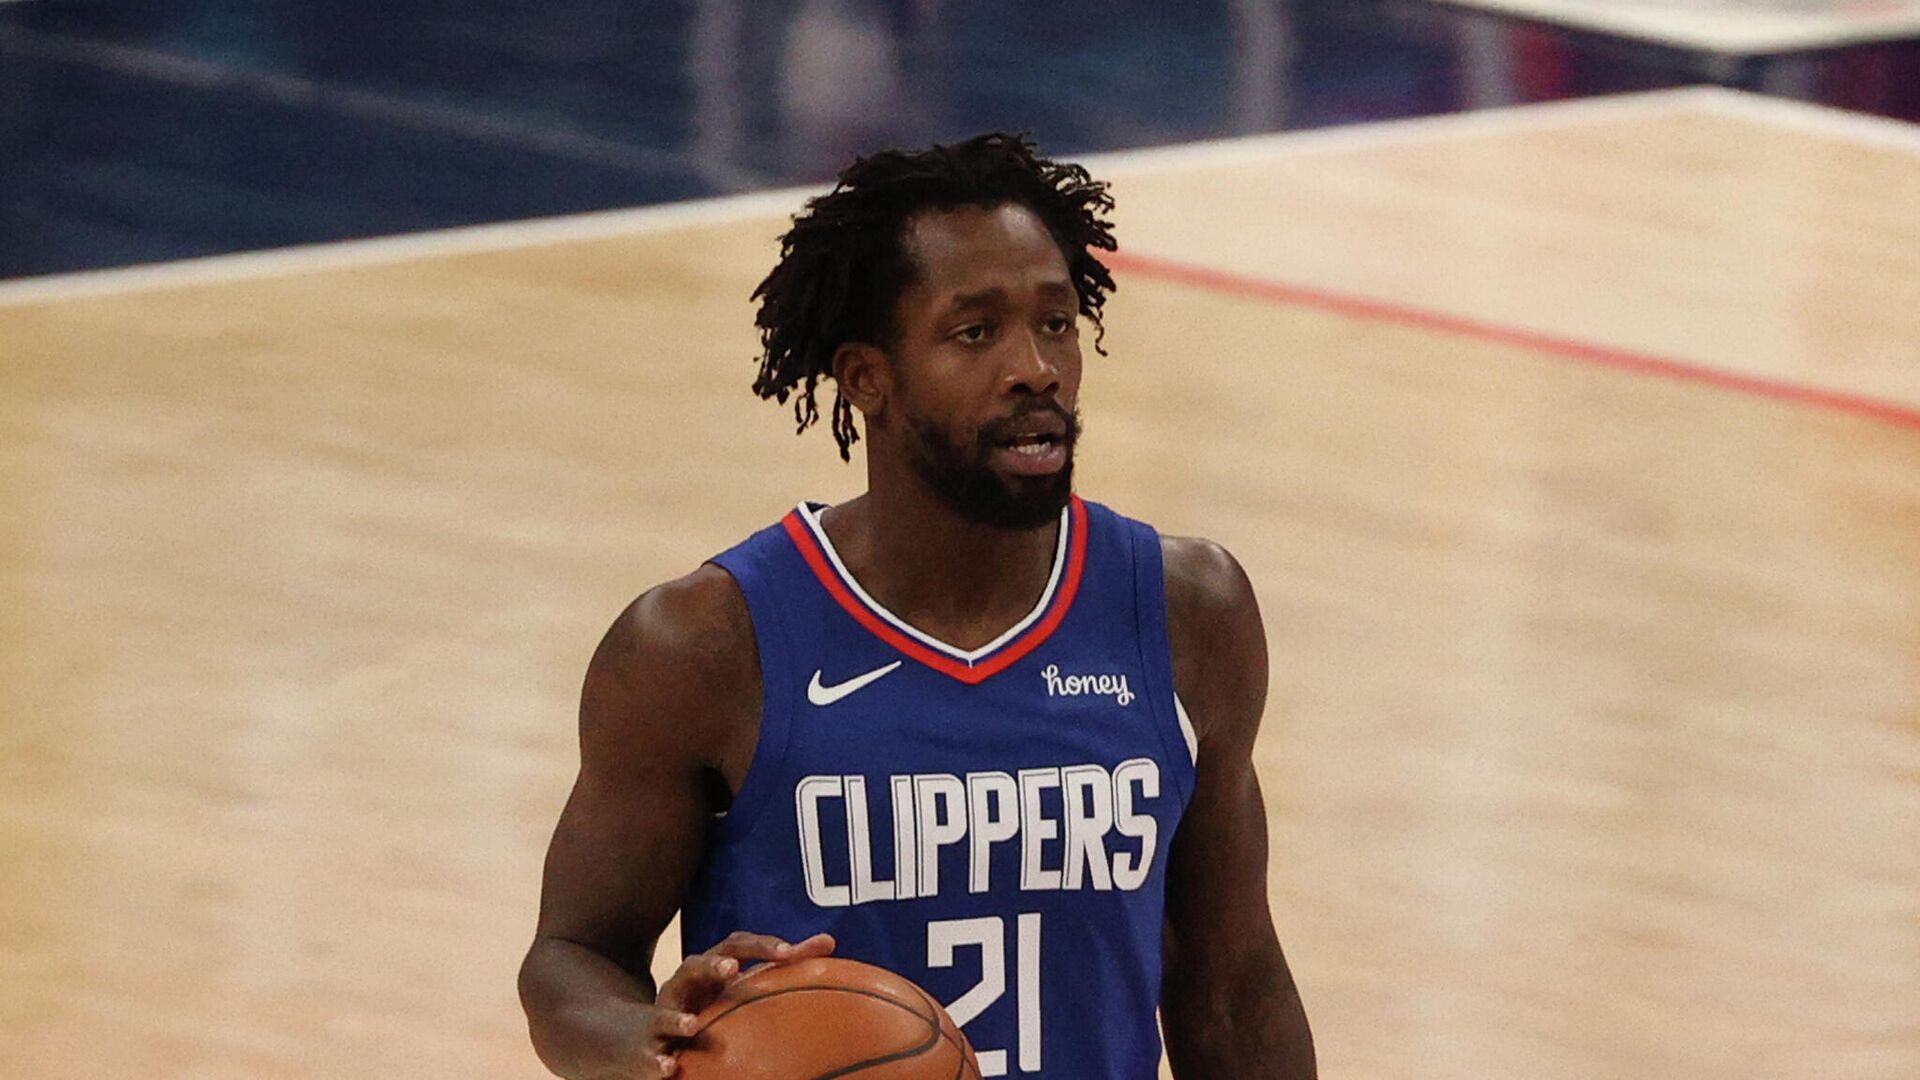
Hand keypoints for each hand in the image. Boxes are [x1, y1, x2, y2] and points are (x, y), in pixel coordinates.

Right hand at [642, 930, 836, 1076]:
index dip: (761, 945)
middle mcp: (684, 984)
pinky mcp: (648, 1045)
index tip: (790, 952)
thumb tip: (830, 942)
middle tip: (731, 969)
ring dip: (678, 1017)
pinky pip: (651, 1053)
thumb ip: (778, 965)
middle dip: (712, 966)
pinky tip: (669, 1070)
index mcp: (711, 967)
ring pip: (665, 1011)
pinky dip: (658, 1061)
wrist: (641, 1032)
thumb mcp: (737, 984)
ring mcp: (663, 1014)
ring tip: (692, 1025)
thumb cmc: (705, 1004)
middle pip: (695, 966)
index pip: (735, 945)